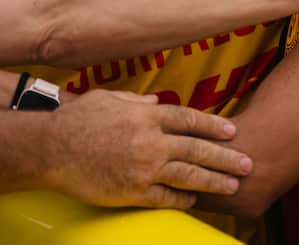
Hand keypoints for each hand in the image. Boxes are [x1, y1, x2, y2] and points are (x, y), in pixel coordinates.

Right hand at [48, 90, 251, 208]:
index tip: (232, 131)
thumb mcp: (109, 98)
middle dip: (226, 157)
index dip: (214, 125)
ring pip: (188, 176)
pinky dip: (182, 199)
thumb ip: (137, 102)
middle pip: (198, 149)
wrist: (50, 147)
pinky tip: (195, 200)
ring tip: (232, 185)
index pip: (190, 119)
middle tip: (248, 163)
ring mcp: (143, 168)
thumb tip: (157, 103)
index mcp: (147, 116)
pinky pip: (165, 198)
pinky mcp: (132, 191)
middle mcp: (151, 141)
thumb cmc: (77, 119)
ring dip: (214, 181)